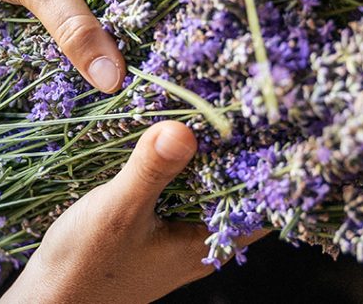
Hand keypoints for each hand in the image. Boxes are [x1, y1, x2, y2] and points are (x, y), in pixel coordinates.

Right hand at [0, 121, 264, 302]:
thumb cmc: (84, 267)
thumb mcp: (118, 211)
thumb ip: (152, 170)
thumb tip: (186, 129)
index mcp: (205, 243)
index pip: (262, 203)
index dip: (274, 163)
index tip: (278, 118)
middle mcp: (198, 242)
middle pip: (236, 189)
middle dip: (239, 147)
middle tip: (243, 95)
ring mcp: (175, 237)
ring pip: (205, 188)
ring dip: (205, 154)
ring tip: (209, 102)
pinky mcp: (152, 231)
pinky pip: (178, 191)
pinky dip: (178, 165)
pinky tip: (166, 137)